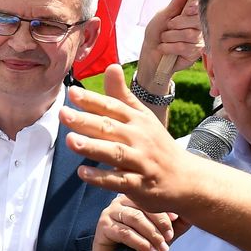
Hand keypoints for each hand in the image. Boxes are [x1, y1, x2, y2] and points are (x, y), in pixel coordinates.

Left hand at [61, 65, 210, 212]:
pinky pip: (119, 180)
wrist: (186, 178)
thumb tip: (110, 66)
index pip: (113, 107)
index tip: (72, 93)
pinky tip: (82, 172)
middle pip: (110, 127)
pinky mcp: (140, 184)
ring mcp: (141, 161)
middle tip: (64, 114)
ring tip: (70, 141)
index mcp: (137, 120)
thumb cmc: (156, 144)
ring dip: (92, 147)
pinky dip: (101, 177)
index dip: (93, 100)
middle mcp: (139, 138)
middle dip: (86, 120)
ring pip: (115, 152)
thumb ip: (122, 95)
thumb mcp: (142, 116)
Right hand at [92, 195, 188, 250]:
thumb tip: (193, 214)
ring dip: (152, 235)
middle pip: (143, 206)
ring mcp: (109, 213)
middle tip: (169, 239)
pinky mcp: (103, 227)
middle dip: (160, 224)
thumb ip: (176, 225)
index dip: (166, 209)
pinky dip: (141, 243)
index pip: (151, 197)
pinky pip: (125, 232)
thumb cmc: (140, 248)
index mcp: (133, 198)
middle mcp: (119, 201)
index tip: (176, 221)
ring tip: (162, 249)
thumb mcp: (161, 235)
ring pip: (135, 218)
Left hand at [136, 0, 202, 87]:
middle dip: (177, 23)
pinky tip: (165, 48)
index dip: (195, 8)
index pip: (201, 8)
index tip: (187, 9)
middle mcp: (199, 27)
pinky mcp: (195, 54)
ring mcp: (198, 41)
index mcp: (192, 16)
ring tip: (164, 39)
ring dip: (170, 37)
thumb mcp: (163, 15)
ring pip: (189, 35)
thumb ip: (175, 4)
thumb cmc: (156, 32)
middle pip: (196, 21)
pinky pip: (184, 47)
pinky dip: (169, 47)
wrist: (150, 53)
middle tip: (168, 26)